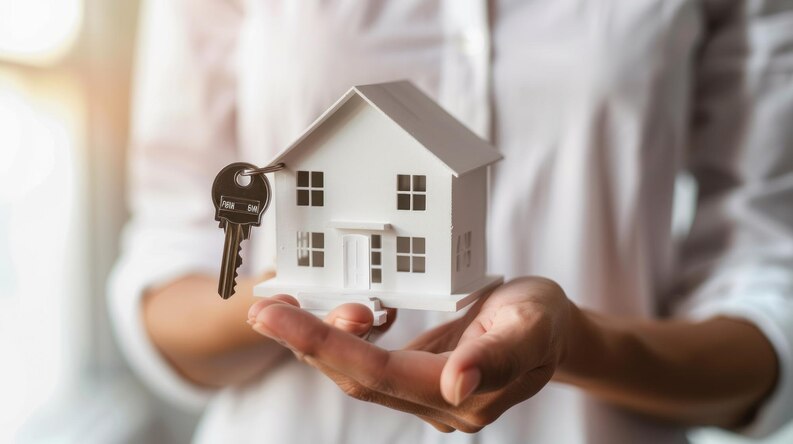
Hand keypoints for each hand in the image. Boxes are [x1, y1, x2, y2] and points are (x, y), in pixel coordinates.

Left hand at [248, 277, 573, 432]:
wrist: (555, 332)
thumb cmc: (545, 321)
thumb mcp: (532, 325)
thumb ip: (497, 357)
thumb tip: (456, 385)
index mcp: (461, 393)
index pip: (377, 372)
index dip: (324, 344)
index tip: (278, 316)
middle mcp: (437, 402)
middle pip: (356, 378)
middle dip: (304, 344)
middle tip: (261, 308)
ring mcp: (427, 394)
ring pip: (357, 375)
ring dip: (314, 344)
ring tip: (276, 311)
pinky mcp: (421, 378)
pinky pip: (369, 365)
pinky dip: (338, 342)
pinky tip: (317, 320)